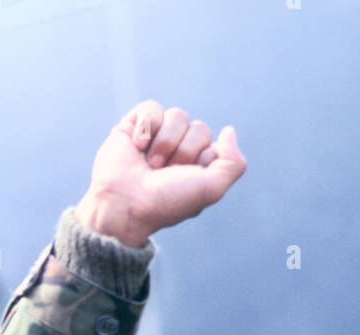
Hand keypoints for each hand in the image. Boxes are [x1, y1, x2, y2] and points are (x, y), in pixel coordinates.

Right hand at [74, 100, 246, 246]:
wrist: (126, 203)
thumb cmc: (167, 201)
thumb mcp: (211, 189)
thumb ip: (233, 163)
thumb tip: (228, 130)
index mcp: (197, 167)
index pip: (214, 144)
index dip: (201, 160)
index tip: (185, 180)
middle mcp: (178, 151)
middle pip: (199, 128)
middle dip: (184, 152)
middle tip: (165, 173)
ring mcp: (156, 138)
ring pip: (178, 115)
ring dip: (165, 144)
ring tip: (149, 165)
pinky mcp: (134, 126)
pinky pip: (152, 107)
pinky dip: (146, 127)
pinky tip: (136, 147)